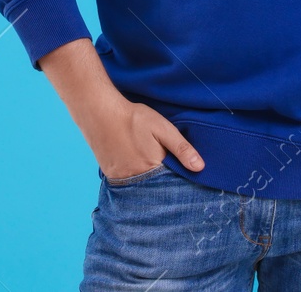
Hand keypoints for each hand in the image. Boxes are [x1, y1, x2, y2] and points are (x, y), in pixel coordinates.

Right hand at [80, 93, 204, 179]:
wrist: (100, 113)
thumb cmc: (134, 119)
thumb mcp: (163, 129)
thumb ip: (181, 148)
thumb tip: (200, 167)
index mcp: (154, 168)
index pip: (172, 184)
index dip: (178, 180)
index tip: (184, 177)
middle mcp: (137, 179)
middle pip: (156, 189)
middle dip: (163, 185)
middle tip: (165, 172)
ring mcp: (122, 179)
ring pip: (141, 188)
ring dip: (148, 184)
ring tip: (150, 170)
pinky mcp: (111, 176)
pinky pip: (127, 185)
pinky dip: (133, 180)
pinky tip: (136, 169)